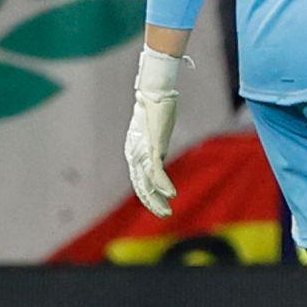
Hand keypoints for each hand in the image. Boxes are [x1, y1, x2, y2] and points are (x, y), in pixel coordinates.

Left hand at [123, 49, 183, 216]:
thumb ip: (155, 146)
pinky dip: (163, 185)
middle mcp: (135, 155)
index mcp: (135, 153)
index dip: (149, 195)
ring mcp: (143, 151)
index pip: (140, 180)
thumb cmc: (156, 107)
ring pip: (147, 183)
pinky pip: (156, 171)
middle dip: (153, 203)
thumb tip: (158, 155)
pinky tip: (171, 194)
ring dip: (157, 199)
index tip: (160, 205)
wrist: (155, 91)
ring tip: (167, 211)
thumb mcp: (155, 132)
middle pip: (142, 186)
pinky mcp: (152, 146)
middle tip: (164, 215)